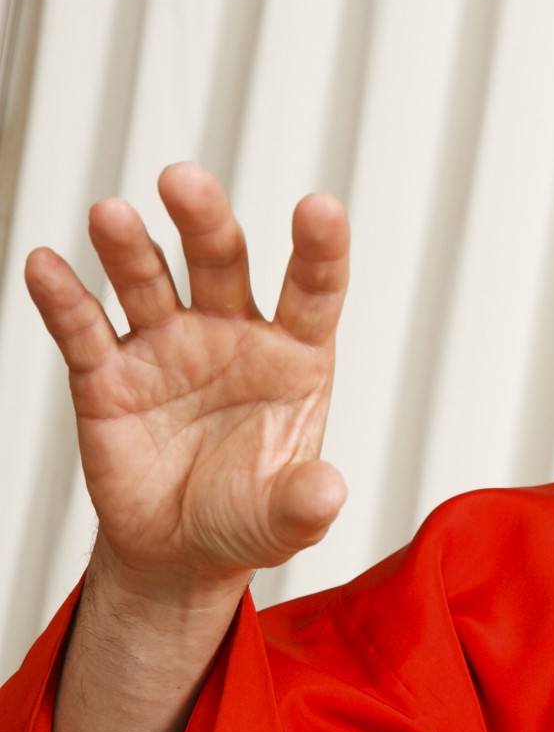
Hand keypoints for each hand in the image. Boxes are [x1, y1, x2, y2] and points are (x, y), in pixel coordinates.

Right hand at [24, 163, 349, 600]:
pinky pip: (84, 330)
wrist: (182, 550)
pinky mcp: (108, 377)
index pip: (313, 289)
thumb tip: (328, 492)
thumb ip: (307, 501)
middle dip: (204, 221)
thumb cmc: (250, 516)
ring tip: (112, 215)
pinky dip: (64, 298)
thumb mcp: (288, 519)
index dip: (319, 248)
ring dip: (129, 248)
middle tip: (183, 180)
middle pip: (222, 262)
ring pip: (149, 281)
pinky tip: (48, 265)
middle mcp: (232, 334)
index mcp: (295, 355)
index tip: (320, 206)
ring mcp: (169, 348)